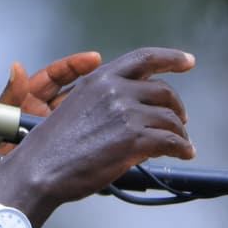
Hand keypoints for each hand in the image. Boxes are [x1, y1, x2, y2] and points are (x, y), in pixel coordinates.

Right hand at [0, 47, 195, 227]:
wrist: (39, 169)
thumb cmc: (52, 147)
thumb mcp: (76, 106)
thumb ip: (106, 100)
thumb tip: (136, 110)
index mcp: (100, 78)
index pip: (144, 58)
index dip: (171, 58)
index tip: (188, 61)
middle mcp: (115, 90)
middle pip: (164, 91)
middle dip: (177, 108)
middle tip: (181, 121)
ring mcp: (125, 113)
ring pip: (170, 119)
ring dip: (180, 134)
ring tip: (181, 144)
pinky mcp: (134, 139)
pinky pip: (171, 141)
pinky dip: (182, 148)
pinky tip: (183, 154)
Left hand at [0, 51, 103, 130]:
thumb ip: (9, 96)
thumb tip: (16, 70)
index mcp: (29, 98)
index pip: (55, 75)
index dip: (74, 65)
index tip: (92, 60)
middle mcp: (44, 112)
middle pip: (73, 91)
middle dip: (92, 83)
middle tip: (110, 79)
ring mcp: (54, 130)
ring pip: (80, 113)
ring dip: (95, 108)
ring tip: (112, 102)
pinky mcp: (61, 148)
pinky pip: (80, 135)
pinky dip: (93, 132)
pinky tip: (106, 130)